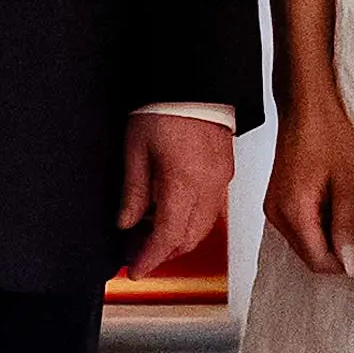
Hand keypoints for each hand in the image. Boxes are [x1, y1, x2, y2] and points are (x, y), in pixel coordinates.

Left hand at [119, 111, 234, 276]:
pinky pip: (212, 209)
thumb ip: (133, 191)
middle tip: (138, 253)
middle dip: (163, 253)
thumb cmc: (164, 107)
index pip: (167, 237)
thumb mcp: (135, 149)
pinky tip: (172, 211)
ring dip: (178, 238)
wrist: (195, 81)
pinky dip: (192, 220)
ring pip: (203, 228)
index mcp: (182, 184)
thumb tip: (126, 222)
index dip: (150, 259)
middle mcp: (208, 187)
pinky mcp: (227, 172)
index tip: (135, 271)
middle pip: (188, 239)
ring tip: (152, 234)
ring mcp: (222, 180)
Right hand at [262, 97, 353, 278]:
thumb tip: (349, 263)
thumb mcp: (348, 183)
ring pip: (304, 243)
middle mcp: (276, 214)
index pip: (317, 260)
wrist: (307, 107)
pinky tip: (334, 204)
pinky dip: (319, 224)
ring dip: (328, 237)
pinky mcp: (277, 201)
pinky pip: (299, 227)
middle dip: (336, 250)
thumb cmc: (328, 134)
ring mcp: (273, 208)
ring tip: (348, 210)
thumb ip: (347, 226)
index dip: (344, 262)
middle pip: (308, 255)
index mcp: (293, 211)